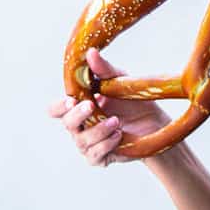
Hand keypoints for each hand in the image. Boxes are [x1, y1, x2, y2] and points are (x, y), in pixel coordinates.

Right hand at [47, 47, 170, 167]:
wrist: (154, 122)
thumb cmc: (131, 99)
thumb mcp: (119, 80)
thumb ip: (104, 69)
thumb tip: (90, 53)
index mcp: (77, 106)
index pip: (56, 109)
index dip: (59, 106)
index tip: (72, 99)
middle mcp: (79, 126)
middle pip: (67, 124)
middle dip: (78, 115)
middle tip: (92, 106)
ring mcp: (87, 143)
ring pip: (82, 140)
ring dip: (98, 130)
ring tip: (116, 121)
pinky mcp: (99, 157)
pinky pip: (94, 155)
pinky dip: (106, 144)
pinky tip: (118, 134)